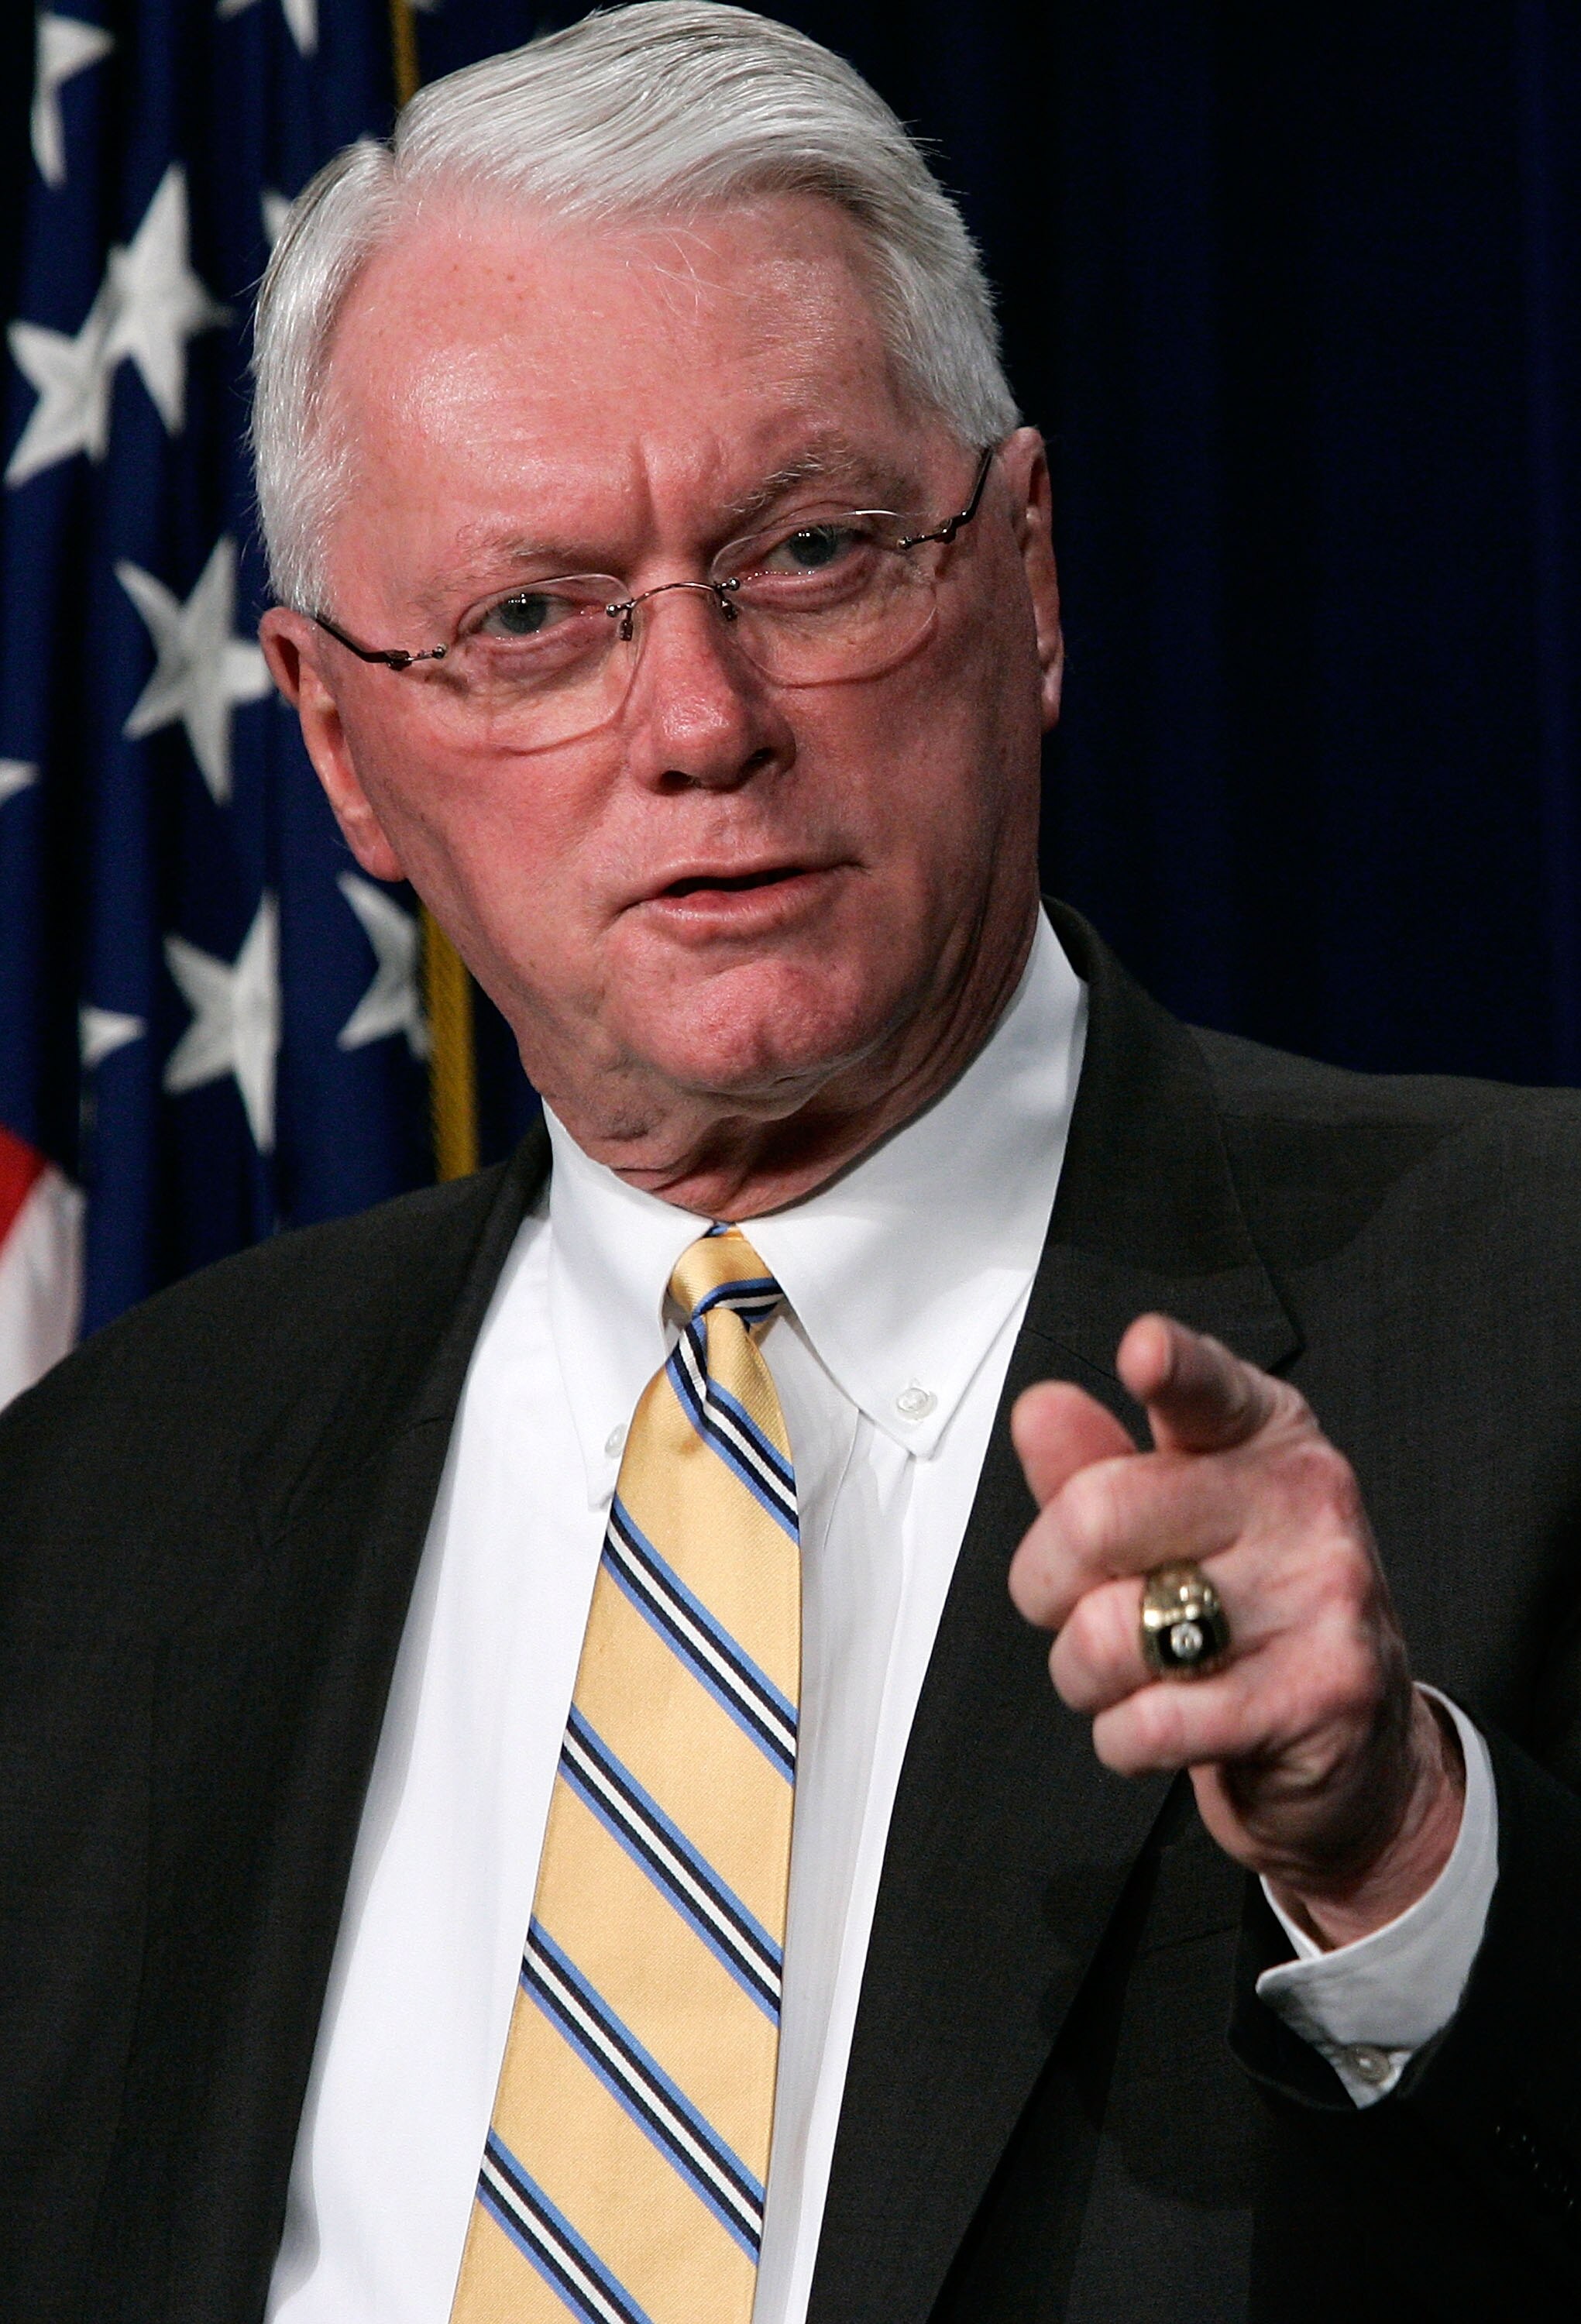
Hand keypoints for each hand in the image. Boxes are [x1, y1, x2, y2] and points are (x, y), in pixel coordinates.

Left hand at [1008, 1315, 1464, 1947]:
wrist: (1360, 1752)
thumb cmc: (1249, 1617)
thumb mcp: (1174, 1524)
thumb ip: (1095, 1466)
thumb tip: (1041, 1409)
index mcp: (1263, 1437)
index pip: (1208, 1387)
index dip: (1172, 1366)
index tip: (1145, 1350)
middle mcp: (1303, 1501)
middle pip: (1097, 1514)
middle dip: (1045, 1582)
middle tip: (1070, 1605)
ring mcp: (1321, 1595)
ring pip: (1109, 1631)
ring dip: (1083, 1675)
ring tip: (1134, 1673)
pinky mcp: (1320, 1694)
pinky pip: (1151, 1721)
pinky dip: (1124, 1738)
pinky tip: (1165, 1724)